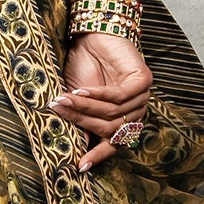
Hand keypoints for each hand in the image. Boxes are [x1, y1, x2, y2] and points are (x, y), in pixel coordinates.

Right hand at [49, 32, 152, 170]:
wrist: (92, 36)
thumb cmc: (83, 67)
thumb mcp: (77, 100)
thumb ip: (81, 122)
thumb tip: (77, 147)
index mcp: (122, 120)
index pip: (114, 144)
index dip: (98, 156)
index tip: (80, 167)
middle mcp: (136, 112)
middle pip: (109, 128)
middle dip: (82, 121)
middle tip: (59, 110)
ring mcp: (142, 97)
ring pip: (113, 113)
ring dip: (85, 107)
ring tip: (64, 100)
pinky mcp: (144, 80)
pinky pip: (119, 96)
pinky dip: (98, 95)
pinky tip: (81, 91)